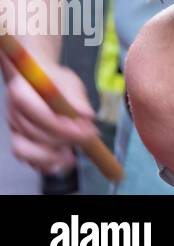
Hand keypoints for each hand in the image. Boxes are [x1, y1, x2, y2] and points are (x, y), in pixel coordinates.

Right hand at [3, 59, 98, 174]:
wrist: (40, 81)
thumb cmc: (54, 80)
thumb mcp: (69, 81)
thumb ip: (76, 99)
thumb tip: (87, 115)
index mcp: (22, 93)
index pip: (38, 114)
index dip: (61, 126)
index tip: (84, 130)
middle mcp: (14, 114)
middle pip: (32, 134)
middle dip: (62, 140)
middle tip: (87, 139)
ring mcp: (15, 130)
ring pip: (24, 151)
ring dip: (49, 158)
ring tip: (71, 157)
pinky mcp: (21, 142)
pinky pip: (26, 159)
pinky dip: (44, 165)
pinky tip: (63, 162)